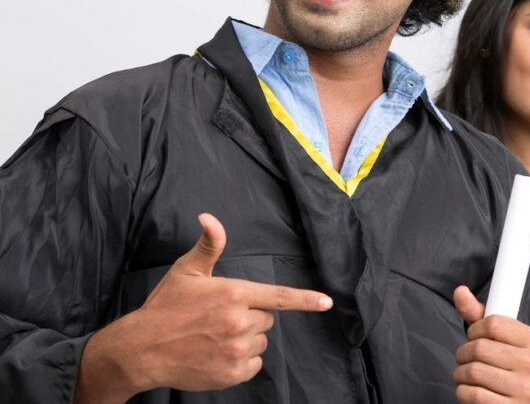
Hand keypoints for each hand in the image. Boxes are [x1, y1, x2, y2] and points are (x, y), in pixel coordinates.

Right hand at [75, 213, 332, 402]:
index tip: (327, 303)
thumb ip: (209, 245)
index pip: (278, 296)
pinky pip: (253, 364)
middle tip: (221, 316)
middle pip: (267, 318)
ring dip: (246, 338)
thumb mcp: (187, 271)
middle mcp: (239, 322)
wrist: (141, 350)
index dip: (305, 300)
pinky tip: (216, 353)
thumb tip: (209, 217)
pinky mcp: (231, 374)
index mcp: (234, 293)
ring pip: (260, 341)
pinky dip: (241, 360)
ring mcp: (236, 350)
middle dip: (251, 315)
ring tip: (215, 335)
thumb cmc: (165, 306)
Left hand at [451, 285, 529, 402]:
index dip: (475, 329)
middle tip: (465, 359)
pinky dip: (463, 392)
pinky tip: (470, 391)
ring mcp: (525, 389)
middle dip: (463, 353)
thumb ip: (478, 315)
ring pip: (474, 371)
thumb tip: (460, 291)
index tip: (474, 337)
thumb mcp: (496, 340)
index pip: (493, 323)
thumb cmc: (504, 369)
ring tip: (465, 375)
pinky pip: (473, 394)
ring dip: (460, 374)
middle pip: (480, 347)